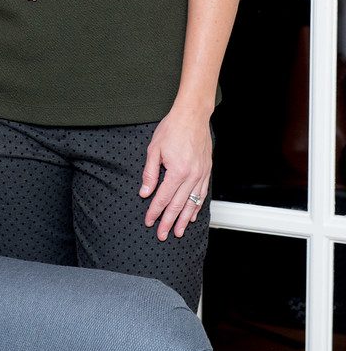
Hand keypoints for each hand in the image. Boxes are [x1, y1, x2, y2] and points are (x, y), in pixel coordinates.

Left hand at [139, 107, 211, 240]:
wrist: (192, 116)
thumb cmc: (172, 129)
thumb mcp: (154, 149)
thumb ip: (150, 173)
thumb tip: (145, 193)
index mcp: (177, 171)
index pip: (163, 197)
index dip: (155, 211)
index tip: (149, 221)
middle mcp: (191, 176)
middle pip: (178, 205)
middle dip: (168, 221)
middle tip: (162, 235)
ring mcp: (201, 174)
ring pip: (192, 203)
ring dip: (184, 219)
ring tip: (178, 232)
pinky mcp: (206, 171)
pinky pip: (202, 194)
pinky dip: (197, 207)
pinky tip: (192, 215)